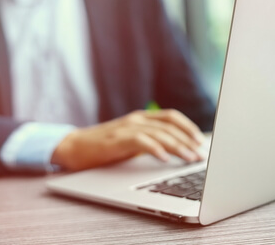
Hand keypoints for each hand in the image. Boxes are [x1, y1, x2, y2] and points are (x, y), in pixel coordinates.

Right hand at [51, 109, 205, 170]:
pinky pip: (141, 141)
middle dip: (188, 140)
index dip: (188, 126)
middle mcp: (136, 119)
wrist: (73, 147)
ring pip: (159, 133)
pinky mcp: (117, 139)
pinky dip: (155, 149)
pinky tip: (165, 159)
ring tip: (190, 158)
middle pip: (169, 126)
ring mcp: (126, 128)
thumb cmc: (103, 146)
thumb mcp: (131, 141)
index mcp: (141, 118)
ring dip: (178, 147)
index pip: (171, 117)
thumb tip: (174, 150)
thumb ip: (149, 141)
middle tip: (201, 154)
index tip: (201, 140)